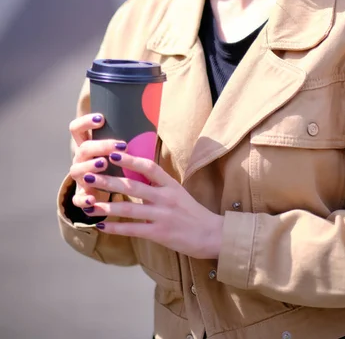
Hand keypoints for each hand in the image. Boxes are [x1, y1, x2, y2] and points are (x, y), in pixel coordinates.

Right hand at [69, 113, 126, 209]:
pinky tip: (92, 200)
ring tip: (104, 164)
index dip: (85, 122)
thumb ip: (125, 140)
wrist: (107, 193)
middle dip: (100, 146)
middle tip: (119, 146)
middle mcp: (80, 160)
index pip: (77, 129)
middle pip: (83, 148)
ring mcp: (79, 178)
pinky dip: (83, 199)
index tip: (102, 119)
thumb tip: (148, 117)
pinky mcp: (82, 197)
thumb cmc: (117, 168)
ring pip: (76, 170)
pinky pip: (77, 199)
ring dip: (89, 166)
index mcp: (88, 147)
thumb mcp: (118, 152)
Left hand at [81, 153, 223, 259]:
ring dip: (106, 206)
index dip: (130, 160)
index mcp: (171, 184)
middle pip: (133, 186)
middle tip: (88, 177)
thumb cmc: (193, 213)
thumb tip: (136, 177)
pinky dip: (116, 228)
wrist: (212, 235)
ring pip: (129, 209)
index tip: (112, 154)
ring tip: (87, 204)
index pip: (149, 167)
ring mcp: (163, 215)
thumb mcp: (179, 193)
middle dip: (108, 181)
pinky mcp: (160, 233)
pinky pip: (133, 230)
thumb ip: (159, 186)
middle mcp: (166, 197)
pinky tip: (101, 226)